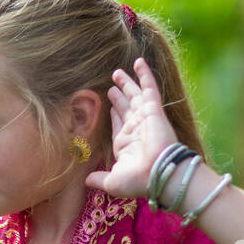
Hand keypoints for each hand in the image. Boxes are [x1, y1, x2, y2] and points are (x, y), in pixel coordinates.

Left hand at [84, 57, 178, 198]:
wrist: (158, 175)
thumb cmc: (137, 181)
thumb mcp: (112, 182)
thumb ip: (99, 178)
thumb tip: (86, 180)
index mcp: (125, 143)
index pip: (118, 123)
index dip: (113, 112)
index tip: (108, 103)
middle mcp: (135, 129)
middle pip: (125, 106)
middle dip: (119, 94)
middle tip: (113, 82)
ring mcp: (145, 117)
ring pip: (134, 95)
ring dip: (127, 83)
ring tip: (118, 72)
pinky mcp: (154, 109)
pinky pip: (148, 87)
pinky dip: (144, 74)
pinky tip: (138, 62)